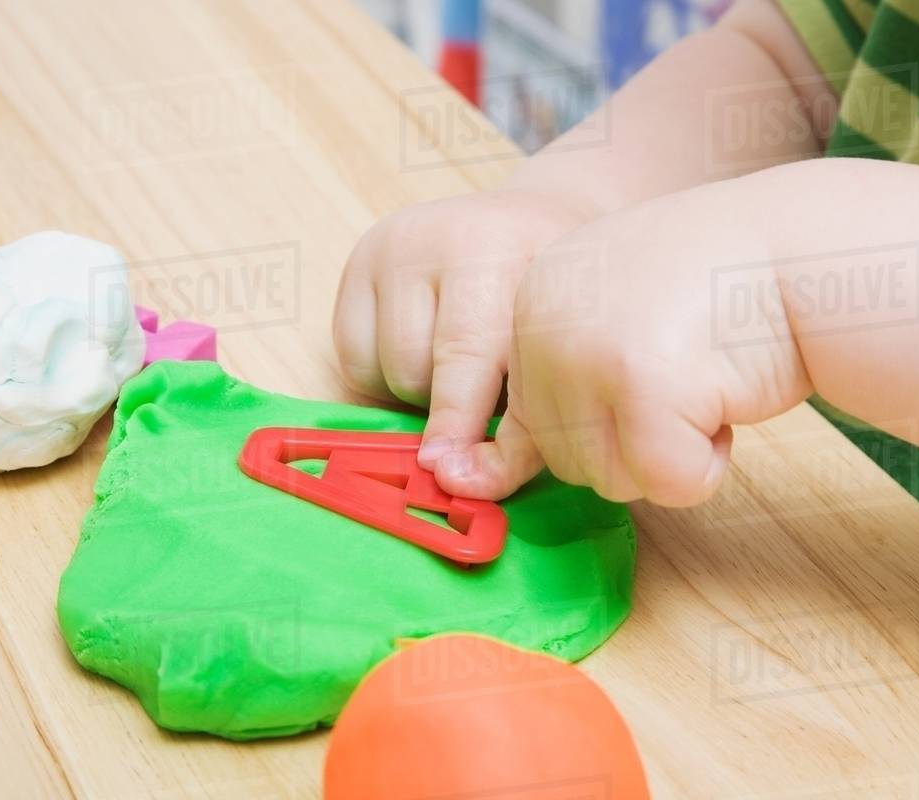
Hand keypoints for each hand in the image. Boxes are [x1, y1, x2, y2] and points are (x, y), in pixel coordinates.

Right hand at [333, 189, 590, 465]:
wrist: (532, 221)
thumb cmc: (556, 298)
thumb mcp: (563, 343)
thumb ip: (528, 416)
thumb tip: (468, 482)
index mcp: (502, 250)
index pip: (470, 354)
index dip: (461, 423)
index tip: (452, 473)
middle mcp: (440, 238)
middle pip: (423, 369)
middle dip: (449, 417)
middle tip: (473, 434)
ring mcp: (393, 246)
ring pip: (389, 370)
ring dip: (421, 395)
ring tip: (462, 374)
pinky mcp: (358, 262)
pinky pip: (354, 360)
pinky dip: (385, 377)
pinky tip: (426, 355)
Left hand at [433, 184, 815, 505]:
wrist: (806, 244)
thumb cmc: (718, 292)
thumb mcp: (613, 321)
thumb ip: (550, 388)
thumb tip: (459, 480)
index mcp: (529, 300)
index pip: (526, 421)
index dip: (599, 426)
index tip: (642, 394)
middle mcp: (543, 322)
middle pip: (567, 459)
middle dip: (638, 445)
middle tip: (690, 381)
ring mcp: (586, 350)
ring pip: (611, 480)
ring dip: (672, 456)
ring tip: (709, 380)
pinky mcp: (641, 380)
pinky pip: (667, 482)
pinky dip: (708, 466)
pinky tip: (731, 399)